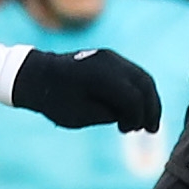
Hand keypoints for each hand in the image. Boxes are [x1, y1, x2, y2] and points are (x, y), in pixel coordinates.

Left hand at [11, 47, 160, 132]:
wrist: (37, 75)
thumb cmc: (54, 100)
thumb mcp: (81, 115)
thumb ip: (110, 114)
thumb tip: (131, 115)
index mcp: (101, 77)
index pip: (133, 98)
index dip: (136, 118)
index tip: (127, 131)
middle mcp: (109, 62)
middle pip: (144, 84)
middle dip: (151, 108)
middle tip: (151, 129)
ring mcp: (111, 57)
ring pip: (142, 77)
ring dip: (148, 99)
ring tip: (148, 121)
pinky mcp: (109, 59)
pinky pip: (132, 74)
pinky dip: (139, 91)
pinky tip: (137, 107)